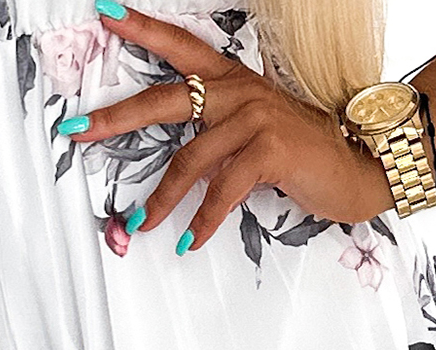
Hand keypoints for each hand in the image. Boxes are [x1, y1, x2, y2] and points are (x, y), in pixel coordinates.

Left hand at [68, 5, 392, 249]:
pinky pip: (221, 191)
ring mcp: (254, 119)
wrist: (359, 166)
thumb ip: (221, 139)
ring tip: (140, 224)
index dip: (143, 30)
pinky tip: (189, 242)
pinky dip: (202, 223)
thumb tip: (182, 173)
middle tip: (76, 129)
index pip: (181, 47)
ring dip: (161, 200)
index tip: (105, 13)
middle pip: (164, 100)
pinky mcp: (267, 151)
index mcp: (234, 81)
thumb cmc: (307, 154)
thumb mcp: (259, 134)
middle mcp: (239, 92)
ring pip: (189, 160)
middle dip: (114, 118)